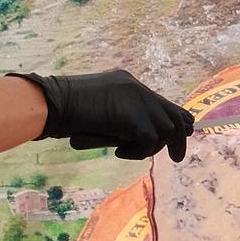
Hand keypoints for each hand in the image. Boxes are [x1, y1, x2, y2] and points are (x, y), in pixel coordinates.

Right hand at [25, 69, 192, 160]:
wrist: (55, 104)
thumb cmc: (65, 110)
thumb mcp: (99, 109)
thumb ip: (120, 115)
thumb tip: (139, 136)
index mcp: (128, 83)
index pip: (161, 101)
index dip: (175, 118)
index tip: (184, 133)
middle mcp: (138, 89)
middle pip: (173, 115)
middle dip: (178, 138)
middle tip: (177, 157)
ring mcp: (139, 102)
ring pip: (165, 131)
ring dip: (148, 147)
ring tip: (125, 149)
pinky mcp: (137, 120)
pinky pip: (149, 143)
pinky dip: (136, 152)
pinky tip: (118, 151)